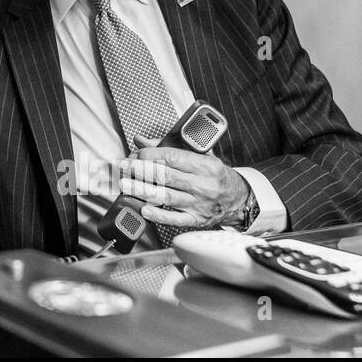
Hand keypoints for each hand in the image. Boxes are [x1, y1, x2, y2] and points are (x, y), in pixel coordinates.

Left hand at [114, 137, 250, 229]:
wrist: (238, 198)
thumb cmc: (215, 175)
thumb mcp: (199, 156)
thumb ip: (168, 148)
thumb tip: (141, 140)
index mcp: (206, 165)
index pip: (172, 157)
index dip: (149, 155)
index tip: (134, 154)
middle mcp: (204, 185)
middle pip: (167, 176)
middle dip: (141, 171)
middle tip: (123, 167)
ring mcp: (200, 204)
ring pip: (167, 197)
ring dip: (142, 191)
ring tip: (125, 185)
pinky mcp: (197, 220)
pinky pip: (175, 219)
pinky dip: (158, 215)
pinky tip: (144, 209)